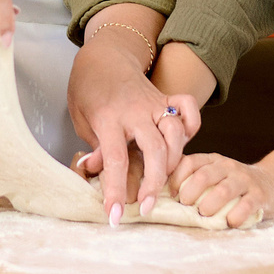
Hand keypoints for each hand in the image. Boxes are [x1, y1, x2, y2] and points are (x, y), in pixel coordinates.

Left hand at [69, 77, 201, 222]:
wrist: (103, 57)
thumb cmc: (88, 91)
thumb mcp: (81, 119)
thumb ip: (94, 145)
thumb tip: (95, 170)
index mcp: (109, 119)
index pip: (116, 160)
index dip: (115, 191)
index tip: (115, 216)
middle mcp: (136, 111)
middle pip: (155, 149)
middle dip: (153, 183)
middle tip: (146, 207)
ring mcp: (155, 103)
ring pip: (176, 134)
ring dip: (173, 161)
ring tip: (164, 180)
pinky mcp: (167, 98)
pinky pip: (188, 109)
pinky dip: (192, 125)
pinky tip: (184, 143)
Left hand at [172, 153, 273, 229]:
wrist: (272, 183)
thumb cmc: (233, 184)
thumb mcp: (215, 174)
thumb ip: (193, 178)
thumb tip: (159, 190)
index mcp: (213, 161)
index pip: (189, 163)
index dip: (175, 179)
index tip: (171, 195)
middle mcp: (228, 167)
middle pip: (204, 176)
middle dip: (190, 193)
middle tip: (186, 205)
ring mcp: (245, 180)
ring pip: (224, 190)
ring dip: (209, 205)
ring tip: (205, 214)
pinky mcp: (259, 195)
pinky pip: (246, 206)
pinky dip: (235, 217)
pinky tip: (229, 222)